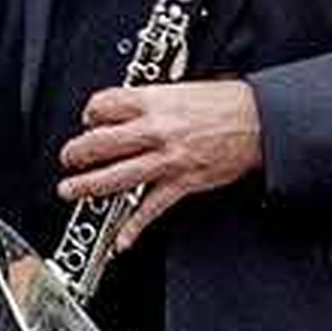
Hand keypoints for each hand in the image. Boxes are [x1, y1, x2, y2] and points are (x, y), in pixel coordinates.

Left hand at [55, 78, 262, 251]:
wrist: (263, 121)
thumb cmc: (229, 102)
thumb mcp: (184, 89)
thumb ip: (152, 100)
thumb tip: (126, 108)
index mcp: (153, 102)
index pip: (103, 105)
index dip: (90, 114)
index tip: (88, 121)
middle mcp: (155, 130)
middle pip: (99, 143)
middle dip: (76, 154)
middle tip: (68, 159)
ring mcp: (167, 159)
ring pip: (115, 177)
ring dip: (86, 187)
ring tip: (69, 190)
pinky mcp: (182, 183)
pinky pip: (150, 209)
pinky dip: (133, 229)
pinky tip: (119, 241)